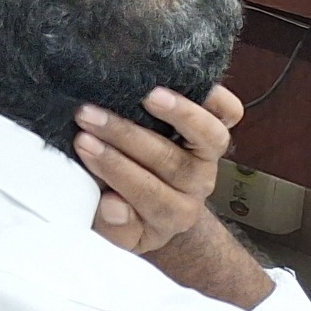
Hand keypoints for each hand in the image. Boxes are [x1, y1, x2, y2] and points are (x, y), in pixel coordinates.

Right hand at [78, 85, 240, 254]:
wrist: (155, 202)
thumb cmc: (123, 207)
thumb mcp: (115, 230)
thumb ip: (113, 224)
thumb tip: (113, 205)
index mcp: (171, 214)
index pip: (149, 193)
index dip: (115, 168)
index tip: (82, 144)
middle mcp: (195, 185)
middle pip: (170, 162)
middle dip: (124, 136)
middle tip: (88, 116)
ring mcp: (207, 157)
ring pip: (210, 138)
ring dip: (179, 114)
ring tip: (149, 96)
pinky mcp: (214, 132)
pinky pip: (228, 114)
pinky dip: (215, 98)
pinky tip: (184, 80)